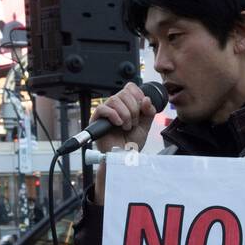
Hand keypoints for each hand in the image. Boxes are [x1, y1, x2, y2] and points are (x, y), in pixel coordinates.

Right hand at [90, 82, 158, 202]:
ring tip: (126, 126)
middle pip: (124, 93)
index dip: (138, 95)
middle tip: (134, 123)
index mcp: (126, 104)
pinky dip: (114, 115)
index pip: (130, 87)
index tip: (142, 109)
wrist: (124, 157)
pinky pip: (103, 108)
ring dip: (125, 114)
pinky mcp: (96, 119)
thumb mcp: (145, 126)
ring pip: (114, 99)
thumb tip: (146, 99)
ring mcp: (105, 112)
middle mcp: (115, 106)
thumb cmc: (132, 143)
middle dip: (133, 109)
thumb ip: (148, 112)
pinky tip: (118, 124)